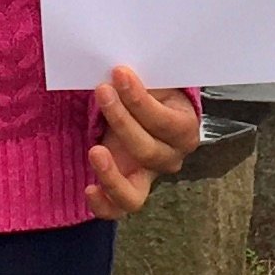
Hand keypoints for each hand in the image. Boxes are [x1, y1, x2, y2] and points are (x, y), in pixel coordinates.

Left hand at [83, 67, 200, 217]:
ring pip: (135, 192)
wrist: (146, 110)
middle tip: (102, 91)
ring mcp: (148, 178)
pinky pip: (118, 208)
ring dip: (112, 174)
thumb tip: (121, 65)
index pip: (165, 121)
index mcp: (185, 129)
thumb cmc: (150, 92)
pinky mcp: (128, 190)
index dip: (141, 99)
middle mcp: (171, 158)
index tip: (120, 73)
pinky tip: (89, 189)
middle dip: (122, 119)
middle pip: (147, 150)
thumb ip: (143, 76)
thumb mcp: (153, 80)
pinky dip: (103, 205)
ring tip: (95, 150)